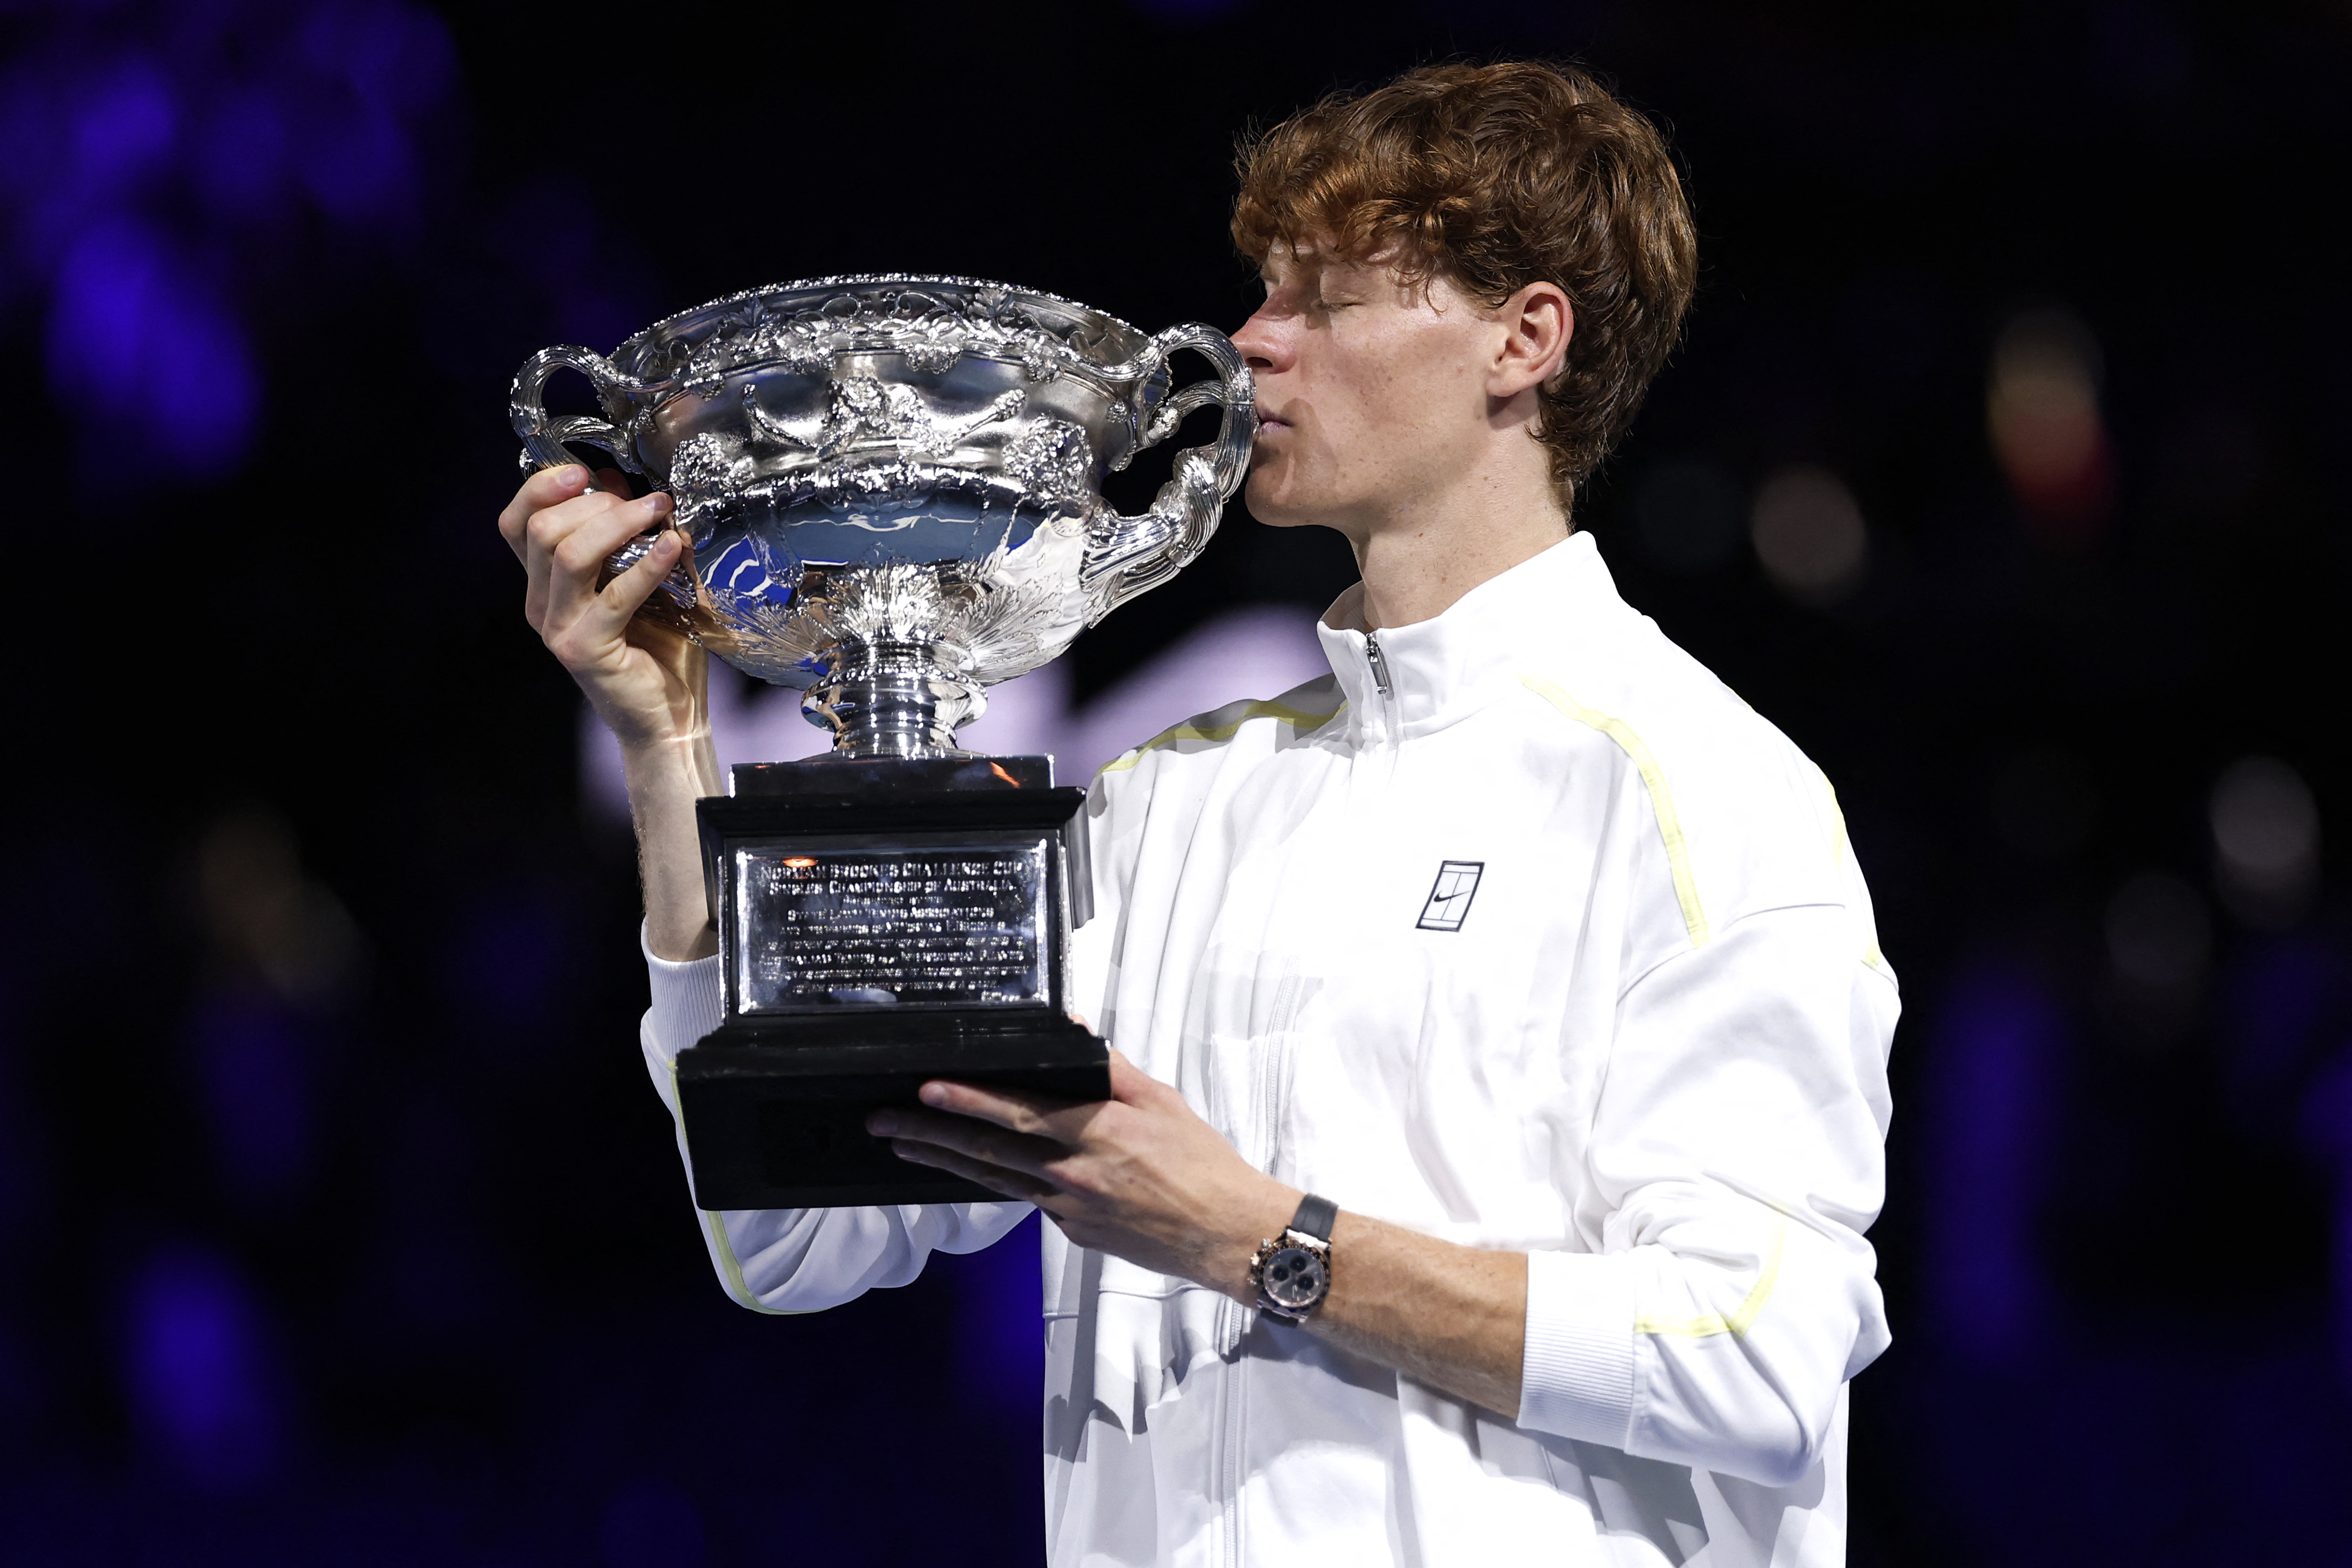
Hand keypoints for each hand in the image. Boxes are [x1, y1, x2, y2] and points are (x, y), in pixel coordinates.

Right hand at [496, 464, 703, 749]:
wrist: (670, 717)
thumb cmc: (659, 647)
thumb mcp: (642, 578)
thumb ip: (629, 536)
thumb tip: (628, 486)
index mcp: (543, 584)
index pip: (516, 522)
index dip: (542, 488)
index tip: (585, 471)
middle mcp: (540, 604)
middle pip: (541, 530)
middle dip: (593, 503)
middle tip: (645, 501)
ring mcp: (558, 628)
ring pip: (567, 554)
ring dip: (617, 523)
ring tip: (659, 512)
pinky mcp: (585, 650)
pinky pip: (614, 595)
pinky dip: (646, 564)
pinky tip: (673, 545)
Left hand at [868, 1050, 1295, 1301]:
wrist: (1227, 1234)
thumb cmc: (1201, 1163)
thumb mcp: (1163, 1101)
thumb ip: (1112, 1067)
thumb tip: (1073, 1030)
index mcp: (1100, 1130)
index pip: (1020, 1111)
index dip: (969, 1101)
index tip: (926, 1088)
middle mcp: (1076, 1172)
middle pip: (990, 1149)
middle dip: (930, 1133)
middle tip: (883, 1120)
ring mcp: (1069, 1208)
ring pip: (994, 1179)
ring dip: (942, 1161)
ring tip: (900, 1146)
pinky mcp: (1073, 1233)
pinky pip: (1023, 1200)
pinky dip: (989, 1182)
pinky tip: (962, 1171)